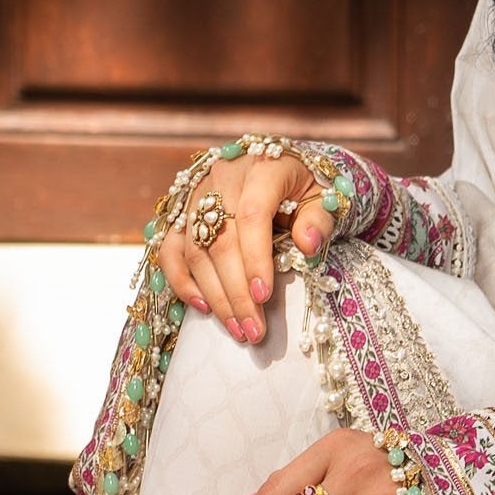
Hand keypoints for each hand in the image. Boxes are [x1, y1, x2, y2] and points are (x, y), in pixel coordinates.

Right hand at [159, 152, 337, 344]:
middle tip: (254, 331)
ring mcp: (196, 195)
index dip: (256, 258)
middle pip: (221, 241)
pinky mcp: (180, 213)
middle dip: (237, 292)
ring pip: (195, 251)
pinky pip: (170, 250)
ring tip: (238, 330)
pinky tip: (203, 308)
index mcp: (262, 169)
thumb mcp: (324, 195)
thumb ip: (320, 219)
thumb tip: (309, 246)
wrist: (278, 163)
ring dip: (215, 296)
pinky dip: (181, 281)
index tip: (264, 296)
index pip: (252, 215)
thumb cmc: (305, 185)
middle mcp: (222, 178)